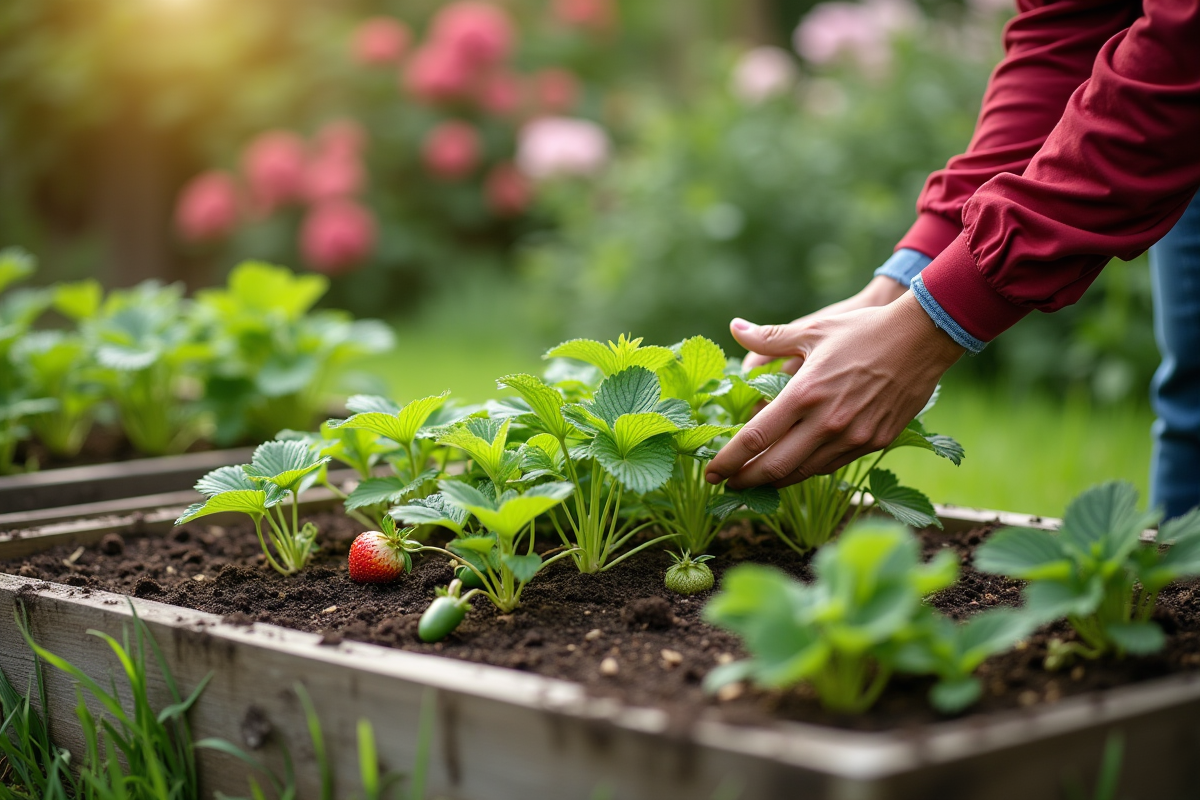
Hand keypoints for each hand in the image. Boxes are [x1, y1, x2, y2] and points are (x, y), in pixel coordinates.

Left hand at [708, 292, 965, 489]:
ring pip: (803, 473)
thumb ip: (768, 337)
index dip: (728, 460)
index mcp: (804, 394)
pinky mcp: (875, 442)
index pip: (754, 438)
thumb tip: (734, 328)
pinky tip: (794, 468)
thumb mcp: (813, 329)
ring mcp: (853, 437)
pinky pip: (832, 466)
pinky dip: (807, 471)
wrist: (923, 338)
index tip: (711, 472)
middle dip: (746, 480)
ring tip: (756, 481)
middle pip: (774, 467)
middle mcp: (826, 422)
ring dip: (775, 481)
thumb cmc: (863, 330)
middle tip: (727, 485)